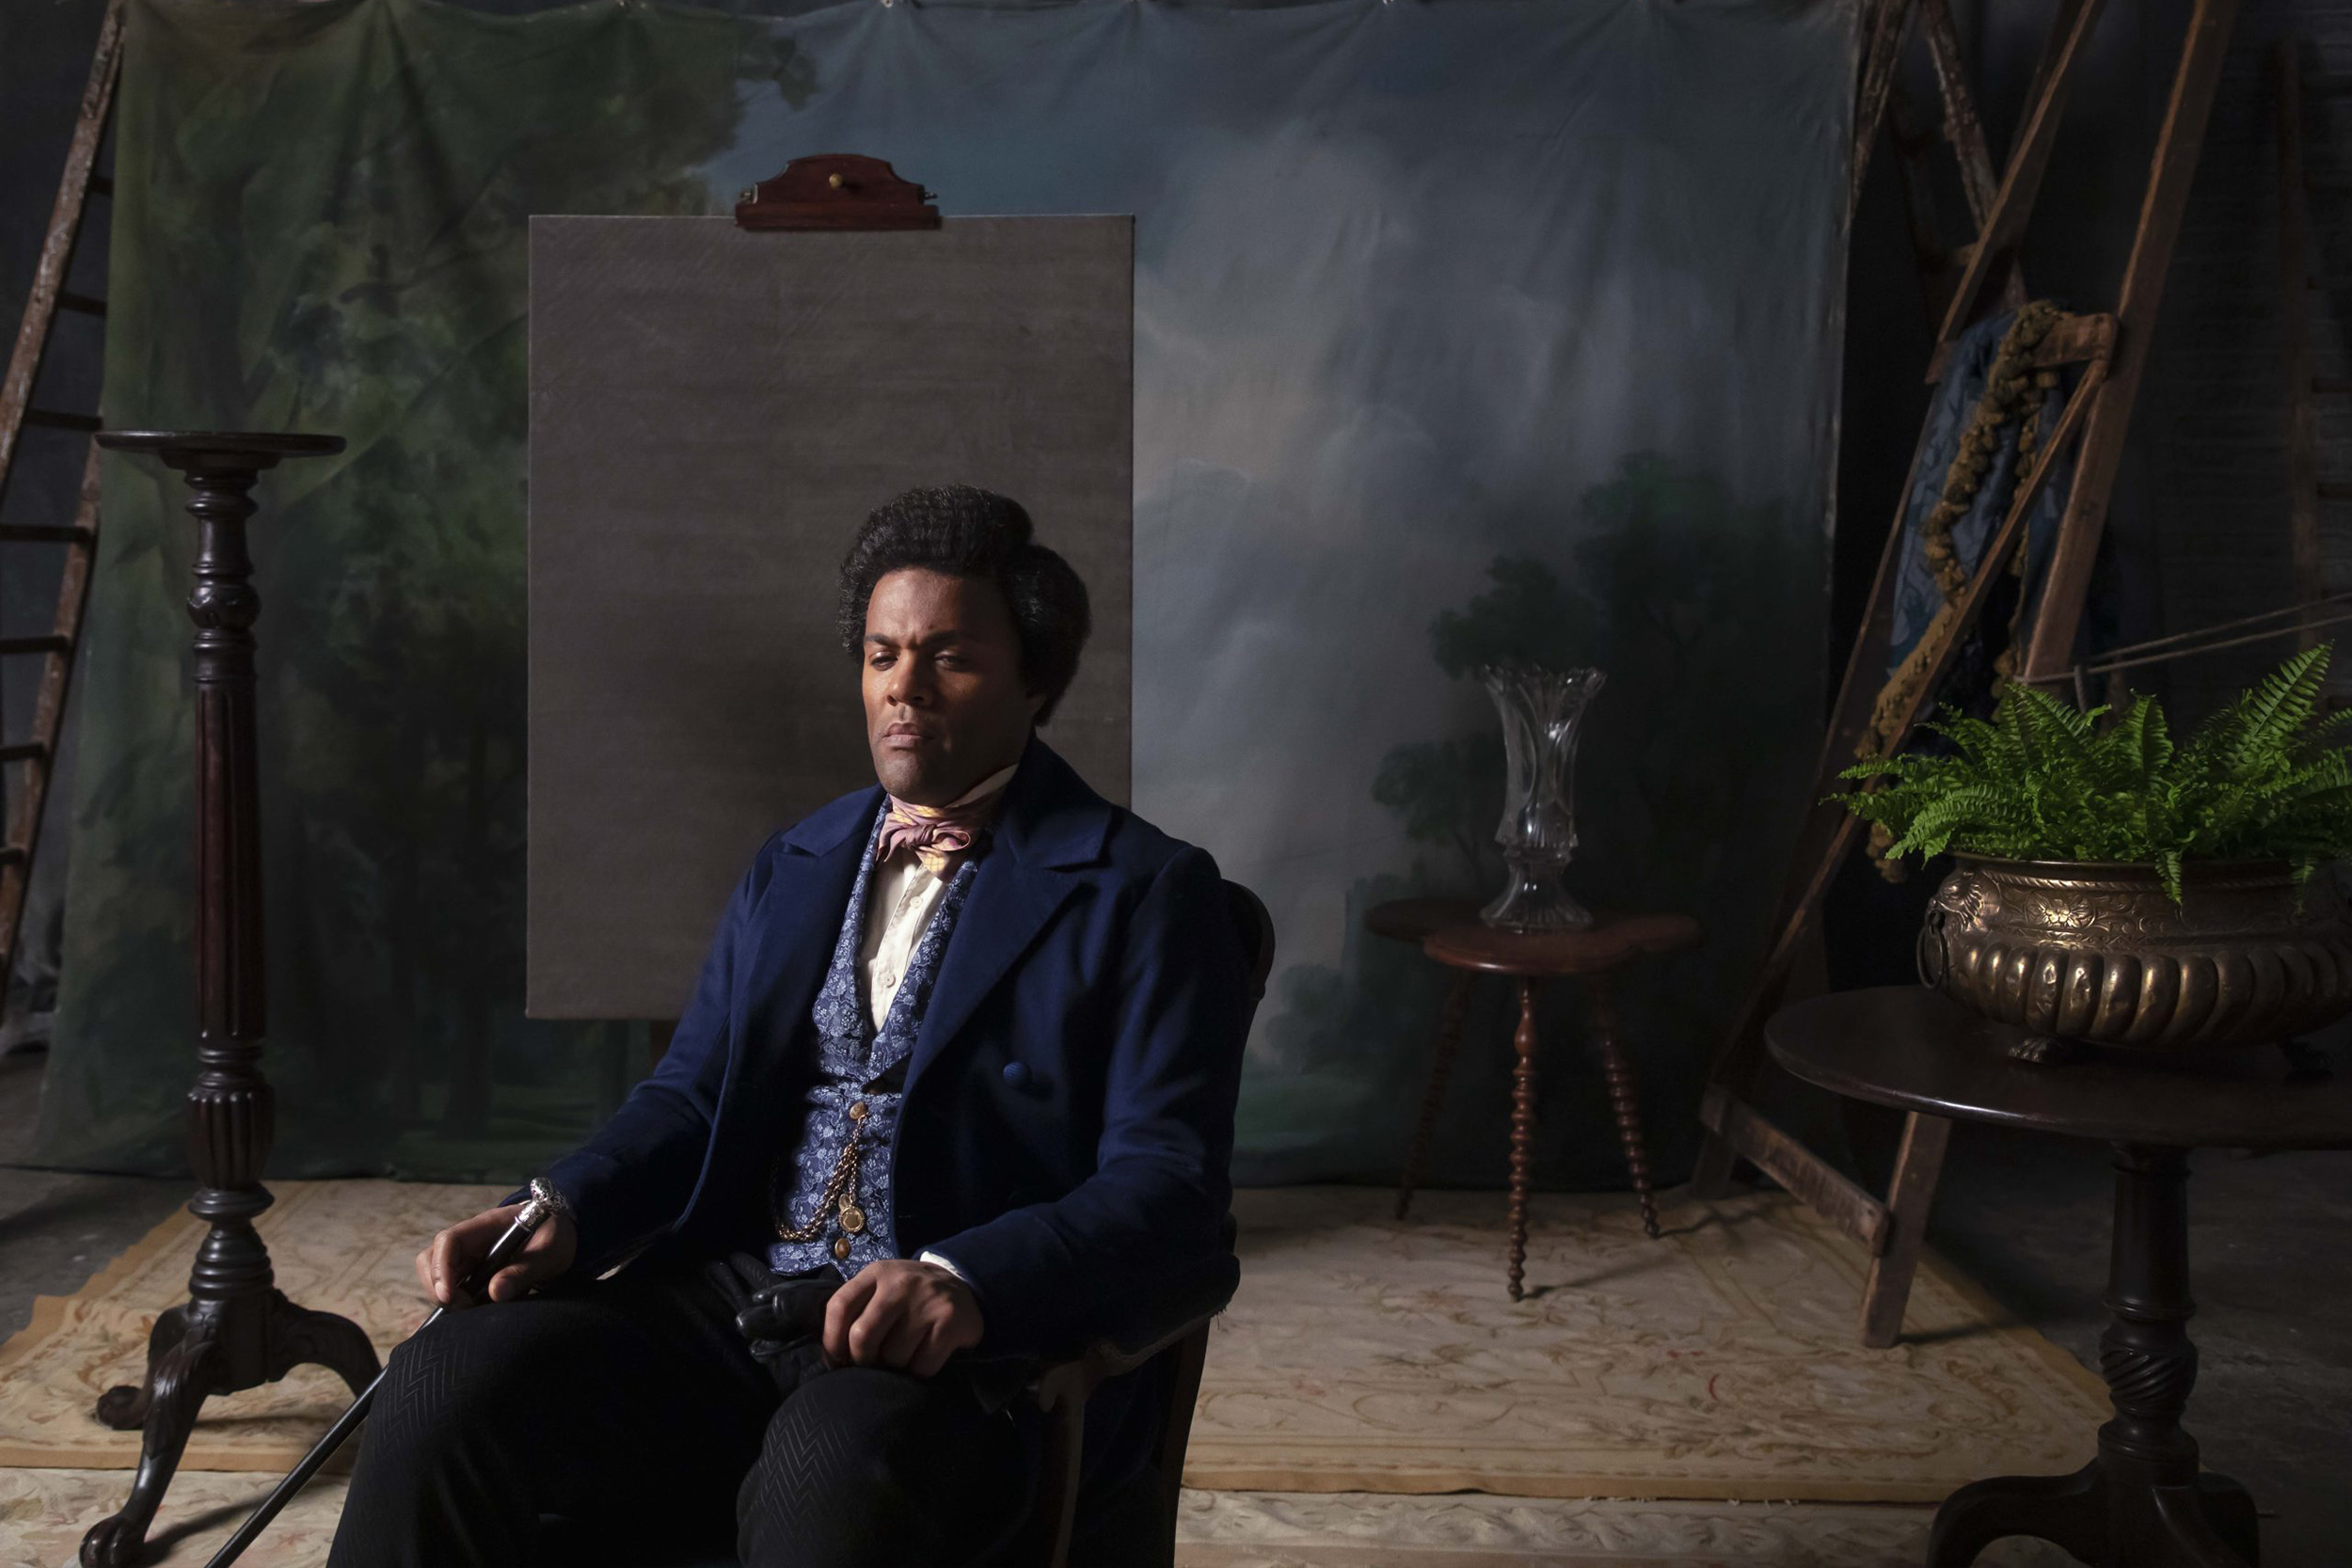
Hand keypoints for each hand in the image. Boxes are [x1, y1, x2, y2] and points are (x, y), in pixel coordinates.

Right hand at [415, 1202, 577, 1308]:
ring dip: (450, 1298)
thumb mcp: (550, 1250)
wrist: (564, 1235)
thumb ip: (525, 1269)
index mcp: (487, 1225)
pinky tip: (482, 1311)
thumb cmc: (556, 1234)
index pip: (449, 1240)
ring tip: (477, 1311)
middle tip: (465, 1309)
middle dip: (438, 1288)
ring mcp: (470, 1257)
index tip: (448, 1296)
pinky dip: (462, 1304)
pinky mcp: (474, 1274)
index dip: (441, 1268)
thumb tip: (494, 1292)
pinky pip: (456, 1289)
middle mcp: (471, 1241)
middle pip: (432, 1259)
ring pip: (440, 1277)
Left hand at [822, 1259, 983, 1376]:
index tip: (837, 1360)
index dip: (831, 1341)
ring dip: (895, 1367)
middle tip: (874, 1363)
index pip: (839, 1307)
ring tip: (904, 1356)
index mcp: (876, 1274)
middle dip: (864, 1360)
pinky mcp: (950, 1322)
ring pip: (893, 1357)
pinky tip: (925, 1357)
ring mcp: (927, 1301)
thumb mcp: (881, 1289)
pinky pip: (922, 1366)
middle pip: (862, 1337)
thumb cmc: (909, 1296)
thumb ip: (857, 1311)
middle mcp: (900, 1283)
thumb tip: (832, 1358)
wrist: (963, 1286)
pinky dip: (920, 1372)